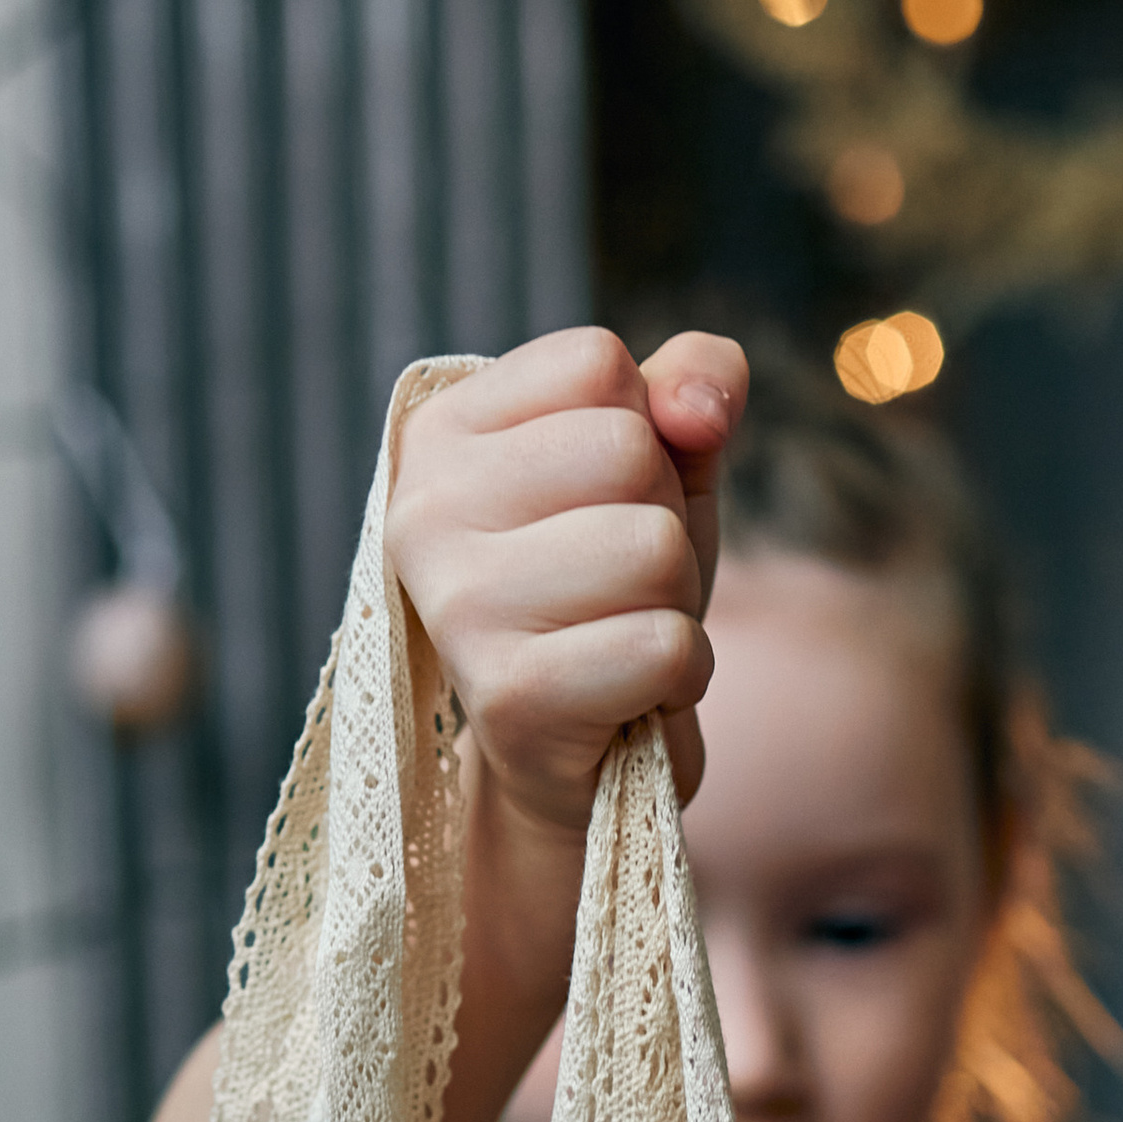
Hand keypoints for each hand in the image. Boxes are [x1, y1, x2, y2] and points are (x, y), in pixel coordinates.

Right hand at [387, 325, 747, 839]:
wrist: (579, 759)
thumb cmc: (612, 589)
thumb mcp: (662, 464)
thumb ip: (691, 385)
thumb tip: (699, 407)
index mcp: (441, 433)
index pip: (598, 363)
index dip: (645, 433)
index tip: (602, 502)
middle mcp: (423, 511)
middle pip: (629, 450)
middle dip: (662, 522)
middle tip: (618, 586)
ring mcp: (456, 605)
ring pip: (652, 547)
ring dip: (674, 602)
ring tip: (619, 636)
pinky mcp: (509, 695)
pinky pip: (664, 644)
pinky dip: (682, 673)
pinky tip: (630, 695)